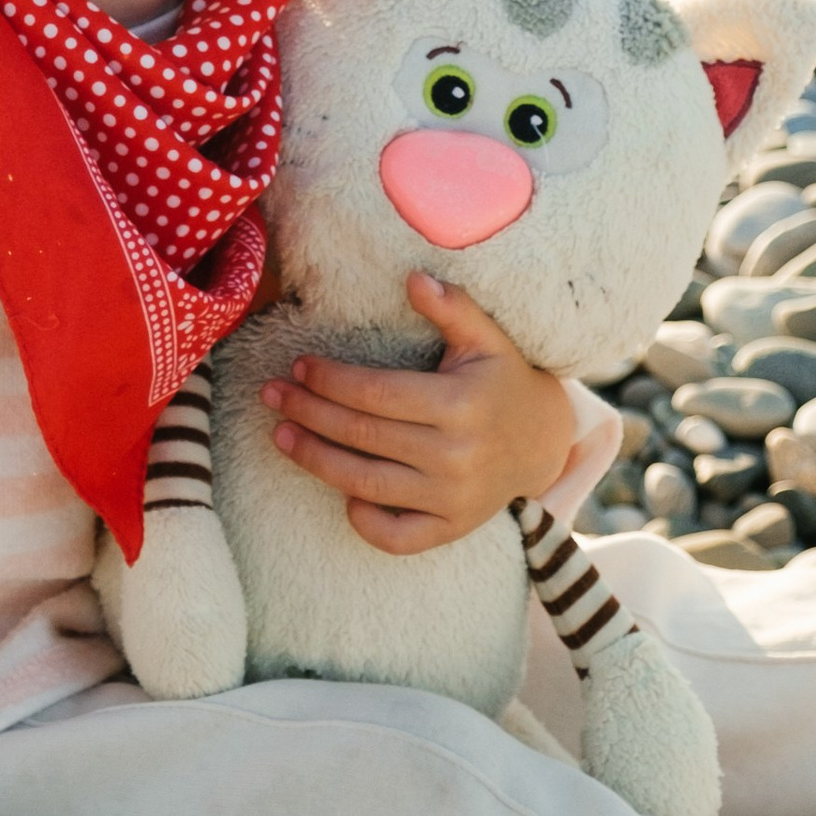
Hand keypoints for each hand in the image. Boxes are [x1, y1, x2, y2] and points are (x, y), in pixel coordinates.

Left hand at [262, 269, 577, 553]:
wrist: (544, 443)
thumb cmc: (504, 382)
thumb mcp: (488, 339)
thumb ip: (454, 307)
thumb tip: (413, 278)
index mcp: (461, 404)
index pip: (378, 393)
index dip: (331, 380)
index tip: (300, 365)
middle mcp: (457, 455)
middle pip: (364, 436)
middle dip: (309, 413)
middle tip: (272, 395)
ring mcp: (453, 497)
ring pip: (368, 484)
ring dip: (316, 461)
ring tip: (281, 437)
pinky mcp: (452, 527)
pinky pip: (399, 537)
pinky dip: (366, 523)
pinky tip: (341, 496)